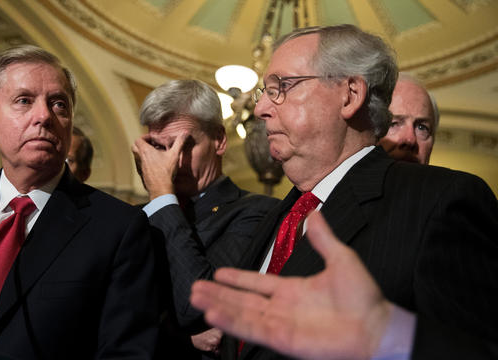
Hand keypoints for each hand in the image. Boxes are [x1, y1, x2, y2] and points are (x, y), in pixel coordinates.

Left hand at [131, 132, 187, 198]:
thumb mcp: (174, 155)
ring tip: (155, 155)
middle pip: (134, 147)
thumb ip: (179, 142)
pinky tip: (155, 165)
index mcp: (145, 151)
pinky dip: (145, 162)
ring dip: (143, 154)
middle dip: (141, 144)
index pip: (138, 140)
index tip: (152, 139)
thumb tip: (185, 133)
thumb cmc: (166, 172)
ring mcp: (140, 167)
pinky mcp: (142, 175)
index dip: (145, 137)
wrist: (161, 189)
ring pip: (137, 157)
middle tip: (152, 145)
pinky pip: (140, 165)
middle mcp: (140, 158)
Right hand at [190, 211, 392, 359]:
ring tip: (196, 297)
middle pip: (241, 300)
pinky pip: (251, 330)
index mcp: (292, 290)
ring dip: (218, 306)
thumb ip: (323, 238)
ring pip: (241, 314)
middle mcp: (281, 308)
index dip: (238, 279)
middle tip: (195, 287)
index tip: (219, 272)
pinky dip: (231, 322)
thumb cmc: (363, 297)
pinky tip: (214, 314)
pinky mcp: (282, 340)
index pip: (257, 283)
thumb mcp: (341, 258)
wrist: (376, 325)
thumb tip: (314, 212)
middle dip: (218, 294)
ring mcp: (280, 325)